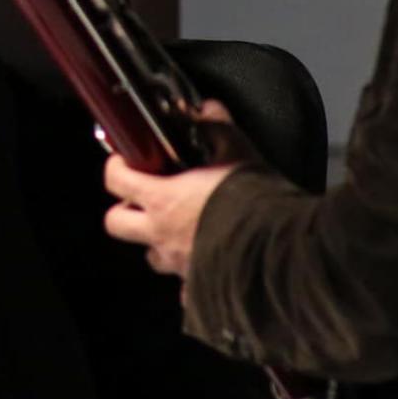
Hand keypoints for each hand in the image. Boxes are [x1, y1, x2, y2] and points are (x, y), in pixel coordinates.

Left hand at [101, 101, 254, 275]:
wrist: (281, 250)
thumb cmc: (255, 200)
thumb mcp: (237, 151)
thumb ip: (216, 127)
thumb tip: (206, 108)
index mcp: (163, 200)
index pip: (116, 181)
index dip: (115, 168)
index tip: (124, 161)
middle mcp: (161, 235)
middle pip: (115, 224)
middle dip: (124, 212)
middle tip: (143, 201)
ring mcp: (177, 265)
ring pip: (150, 256)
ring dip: (157, 243)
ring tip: (178, 231)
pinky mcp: (198, 290)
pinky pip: (184, 288)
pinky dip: (190, 279)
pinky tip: (206, 267)